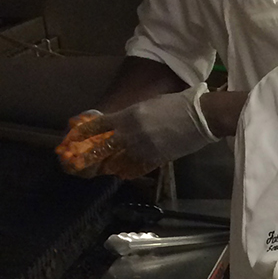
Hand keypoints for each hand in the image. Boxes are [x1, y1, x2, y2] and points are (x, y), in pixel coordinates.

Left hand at [56, 88, 215, 178]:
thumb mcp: (149, 104)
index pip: (99, 125)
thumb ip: (132, 116)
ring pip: (118, 161)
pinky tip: (123, 173)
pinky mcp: (157, 159)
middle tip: (79, 161)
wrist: (201, 116)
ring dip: (109, 165)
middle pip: (103, 147)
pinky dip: (128, 171)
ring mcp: (144, 148)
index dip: (85, 132)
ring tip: (102, 168)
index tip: (74, 136)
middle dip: (90, 155)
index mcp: (129, 116)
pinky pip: (137, 169)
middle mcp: (132, 134)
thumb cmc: (177, 104)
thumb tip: (122, 123)